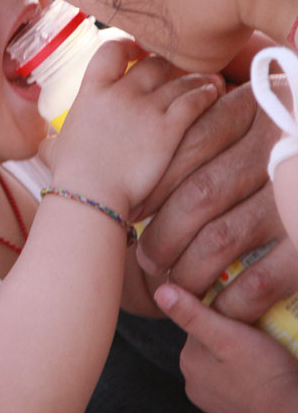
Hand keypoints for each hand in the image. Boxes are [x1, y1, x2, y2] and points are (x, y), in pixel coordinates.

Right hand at [45, 40, 222, 211]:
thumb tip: (48, 146)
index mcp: (92, 91)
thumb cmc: (71, 177)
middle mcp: (120, 92)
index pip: (111, 49)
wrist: (91, 197)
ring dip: (194, 78)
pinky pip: (194, 100)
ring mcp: (146, 109)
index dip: (128, 46)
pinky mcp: (168, 129)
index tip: (137, 53)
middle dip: (168, 64)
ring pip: (179, 79)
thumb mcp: (56, 149)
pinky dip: (205, 93)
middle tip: (178, 70)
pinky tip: (212, 93)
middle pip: (153, 62)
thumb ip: (55, 140)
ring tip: (206, 79)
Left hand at [136, 80, 297, 321]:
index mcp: (256, 106)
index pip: (189, 145)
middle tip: (147, 259)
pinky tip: (218, 306)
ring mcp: (294, 194)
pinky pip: (262, 279)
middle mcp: (277, 145)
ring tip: (174, 282)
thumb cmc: (283, 139)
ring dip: (188, 269)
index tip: (131, 210)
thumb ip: (209, 123)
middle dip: (163, 234)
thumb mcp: (254, 113)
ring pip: (221, 238)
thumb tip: (142, 174)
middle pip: (199, 194)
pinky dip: (233, 300)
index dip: (154, 184)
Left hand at [154, 283, 297, 412]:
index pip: (199, 324)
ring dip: (240, 357)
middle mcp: (196, 385)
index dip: (222, 314)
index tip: (242, 314)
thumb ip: (192, 314)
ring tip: (262, 354)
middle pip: (212, 345)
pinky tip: (264, 374)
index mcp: (189, 362)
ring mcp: (215, 403)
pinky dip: (248, 378)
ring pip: (226, 365)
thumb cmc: (264, 375)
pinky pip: (238, 386)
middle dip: (231, 336)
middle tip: (256, 333)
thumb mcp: (226, 335)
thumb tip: (161, 293)